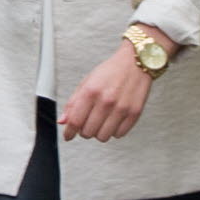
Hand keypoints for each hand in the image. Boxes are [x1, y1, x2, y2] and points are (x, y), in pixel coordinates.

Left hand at [60, 27, 175, 141]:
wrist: (136, 62)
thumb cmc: (111, 71)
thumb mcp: (87, 82)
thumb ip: (73, 103)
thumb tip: (63, 121)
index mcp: (91, 91)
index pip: (75, 121)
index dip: (69, 132)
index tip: (68, 135)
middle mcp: (106, 101)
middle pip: (88, 132)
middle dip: (84, 130)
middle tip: (87, 123)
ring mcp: (121, 108)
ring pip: (103, 137)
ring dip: (99, 132)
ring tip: (101, 121)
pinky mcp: (134, 113)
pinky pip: (118, 134)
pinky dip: (114, 131)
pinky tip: (113, 120)